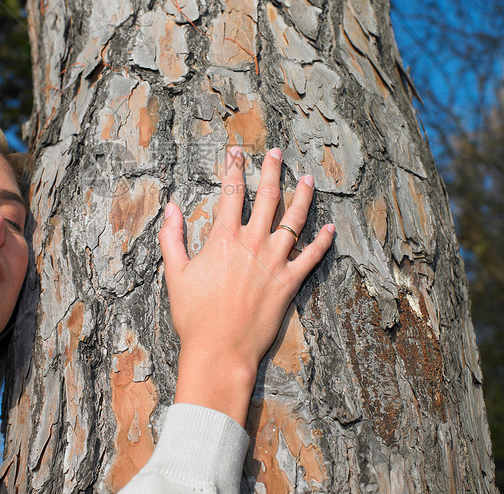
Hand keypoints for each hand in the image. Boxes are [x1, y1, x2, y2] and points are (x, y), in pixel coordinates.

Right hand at [158, 146, 334, 425]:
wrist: (220, 350)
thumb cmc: (194, 315)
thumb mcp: (175, 273)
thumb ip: (172, 237)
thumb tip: (171, 208)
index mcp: (224, 239)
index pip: (230, 192)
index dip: (233, 169)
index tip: (235, 153)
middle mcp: (253, 244)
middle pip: (266, 197)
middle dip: (271, 171)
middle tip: (276, 153)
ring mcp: (274, 262)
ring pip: (293, 220)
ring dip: (302, 197)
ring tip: (309, 179)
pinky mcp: (289, 282)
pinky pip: (311, 257)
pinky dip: (323, 241)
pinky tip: (331, 228)